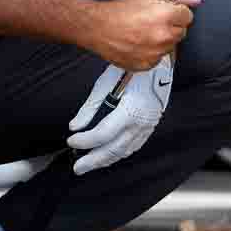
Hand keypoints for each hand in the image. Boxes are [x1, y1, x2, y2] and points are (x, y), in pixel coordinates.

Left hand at [66, 55, 173, 173]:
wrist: (159, 62)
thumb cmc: (132, 68)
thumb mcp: (106, 83)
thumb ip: (90, 107)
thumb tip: (75, 126)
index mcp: (130, 111)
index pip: (103, 134)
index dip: (85, 141)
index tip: (71, 141)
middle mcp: (141, 123)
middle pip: (114, 149)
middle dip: (93, 160)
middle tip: (77, 168)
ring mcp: (148, 126)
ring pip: (124, 151)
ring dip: (106, 160)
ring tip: (90, 165)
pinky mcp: (150, 125)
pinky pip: (134, 146)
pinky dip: (119, 153)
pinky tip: (110, 156)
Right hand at [89, 0, 196, 70]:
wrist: (98, 27)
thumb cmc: (120, 11)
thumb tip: (195, 0)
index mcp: (166, 16)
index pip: (188, 16)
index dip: (177, 12)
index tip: (168, 12)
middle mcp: (163, 36)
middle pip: (181, 32)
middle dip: (171, 26)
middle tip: (152, 22)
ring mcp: (156, 53)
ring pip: (169, 47)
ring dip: (161, 40)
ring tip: (142, 33)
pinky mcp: (147, 65)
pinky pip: (158, 59)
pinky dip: (151, 53)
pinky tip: (138, 43)